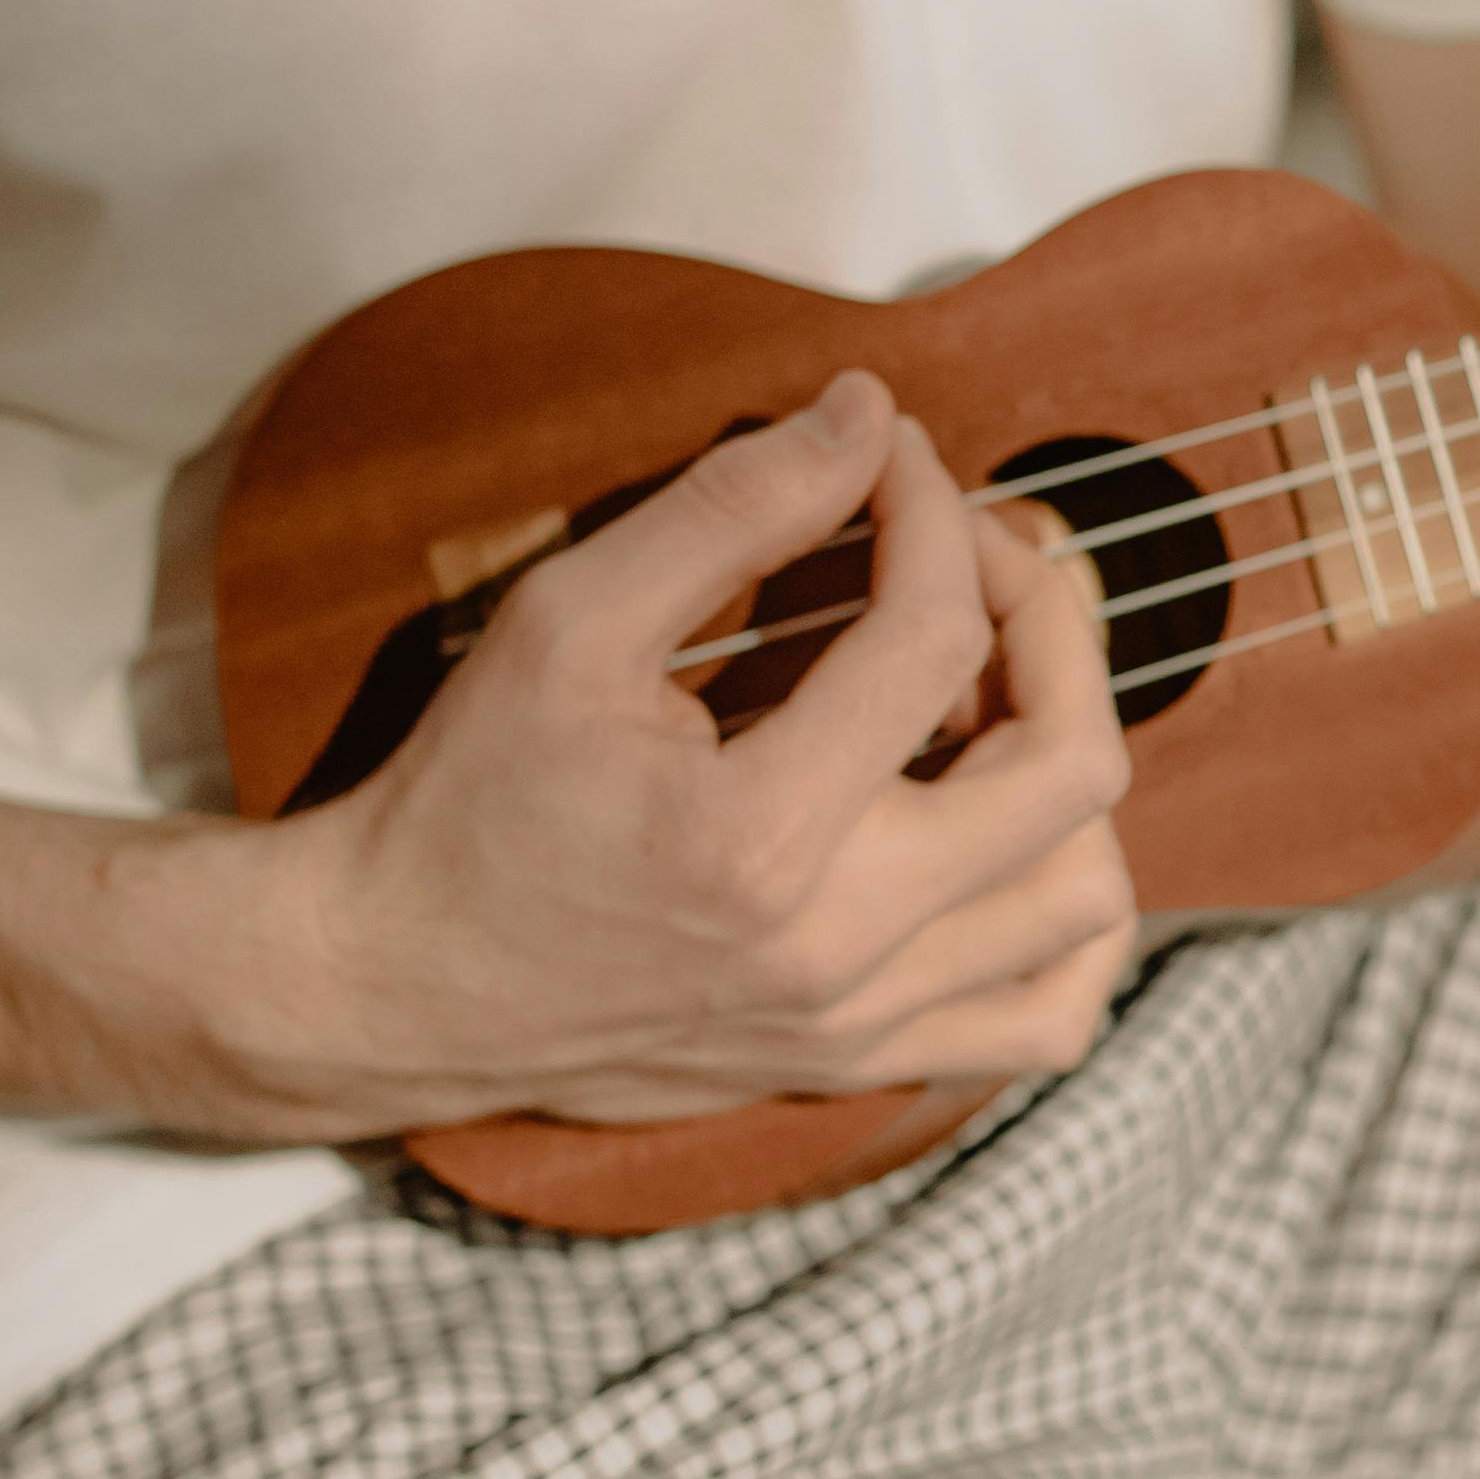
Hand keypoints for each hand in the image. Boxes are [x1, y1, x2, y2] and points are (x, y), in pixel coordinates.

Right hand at [243, 372, 1137, 1134]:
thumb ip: (727, 511)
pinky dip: (1069, 921)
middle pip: (1070, 765)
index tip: (888, 460)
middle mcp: (838, 946)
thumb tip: (863, 418)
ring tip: (980, 696)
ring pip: (1088, 900)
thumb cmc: (467, 803)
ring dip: (1069, 767)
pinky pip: (1049, 1015)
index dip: (934, 513)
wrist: (391, 989)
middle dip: (1048, 619)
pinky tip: (1005, 837)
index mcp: (758, 837)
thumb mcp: (566, 624)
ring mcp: (863, 1020)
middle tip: (974, 554)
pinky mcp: (861, 1060)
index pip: (938, 637)